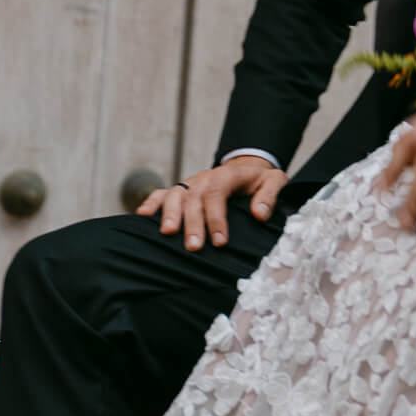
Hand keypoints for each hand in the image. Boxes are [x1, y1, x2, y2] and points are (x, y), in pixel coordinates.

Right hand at [137, 155, 287, 251]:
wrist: (247, 168)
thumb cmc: (259, 181)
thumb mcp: (274, 181)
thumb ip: (270, 195)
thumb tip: (259, 214)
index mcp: (227, 175)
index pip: (217, 193)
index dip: (216, 217)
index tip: (220, 241)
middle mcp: (205, 178)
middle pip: (194, 197)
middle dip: (192, 223)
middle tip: (193, 247)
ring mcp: (191, 183)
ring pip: (176, 195)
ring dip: (169, 214)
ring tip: (166, 234)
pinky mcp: (182, 190)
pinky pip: (162, 193)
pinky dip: (151, 203)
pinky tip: (141, 217)